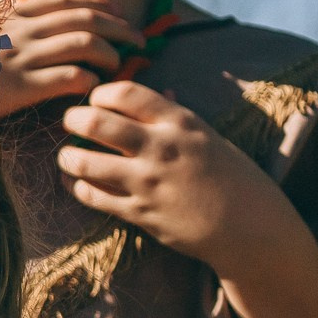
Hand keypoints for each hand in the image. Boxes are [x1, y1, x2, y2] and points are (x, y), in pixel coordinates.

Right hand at [0, 0, 140, 118]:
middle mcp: (24, 32)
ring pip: (84, 44)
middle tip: (138, 40)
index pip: (70, 2)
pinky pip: (70, 77)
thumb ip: (18, 26)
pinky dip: (90, 80)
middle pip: (86, 19)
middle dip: (120, 27)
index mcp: (16, 17)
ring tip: (118, 65)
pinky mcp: (23, 87)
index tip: (119, 14)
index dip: (101, 6)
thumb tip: (52, 19)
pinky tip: (94, 88)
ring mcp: (24, 58)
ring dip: (110, 53)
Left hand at [57, 80, 295, 269]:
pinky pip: (92, 196)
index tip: (95, 99)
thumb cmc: (234, 178)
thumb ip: (178, 116)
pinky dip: (77, 187)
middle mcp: (161, 148)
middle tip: (69, 122)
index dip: (101, 93)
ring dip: (67, 156)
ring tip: (67, 155)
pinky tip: (76, 182)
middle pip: (96, 123)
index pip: (127, 93)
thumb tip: (164, 90)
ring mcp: (147, 182)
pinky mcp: (139, 213)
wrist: (251, 227)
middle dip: (73, 119)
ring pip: (83, 162)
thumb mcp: (209, 138)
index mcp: (181, 123)